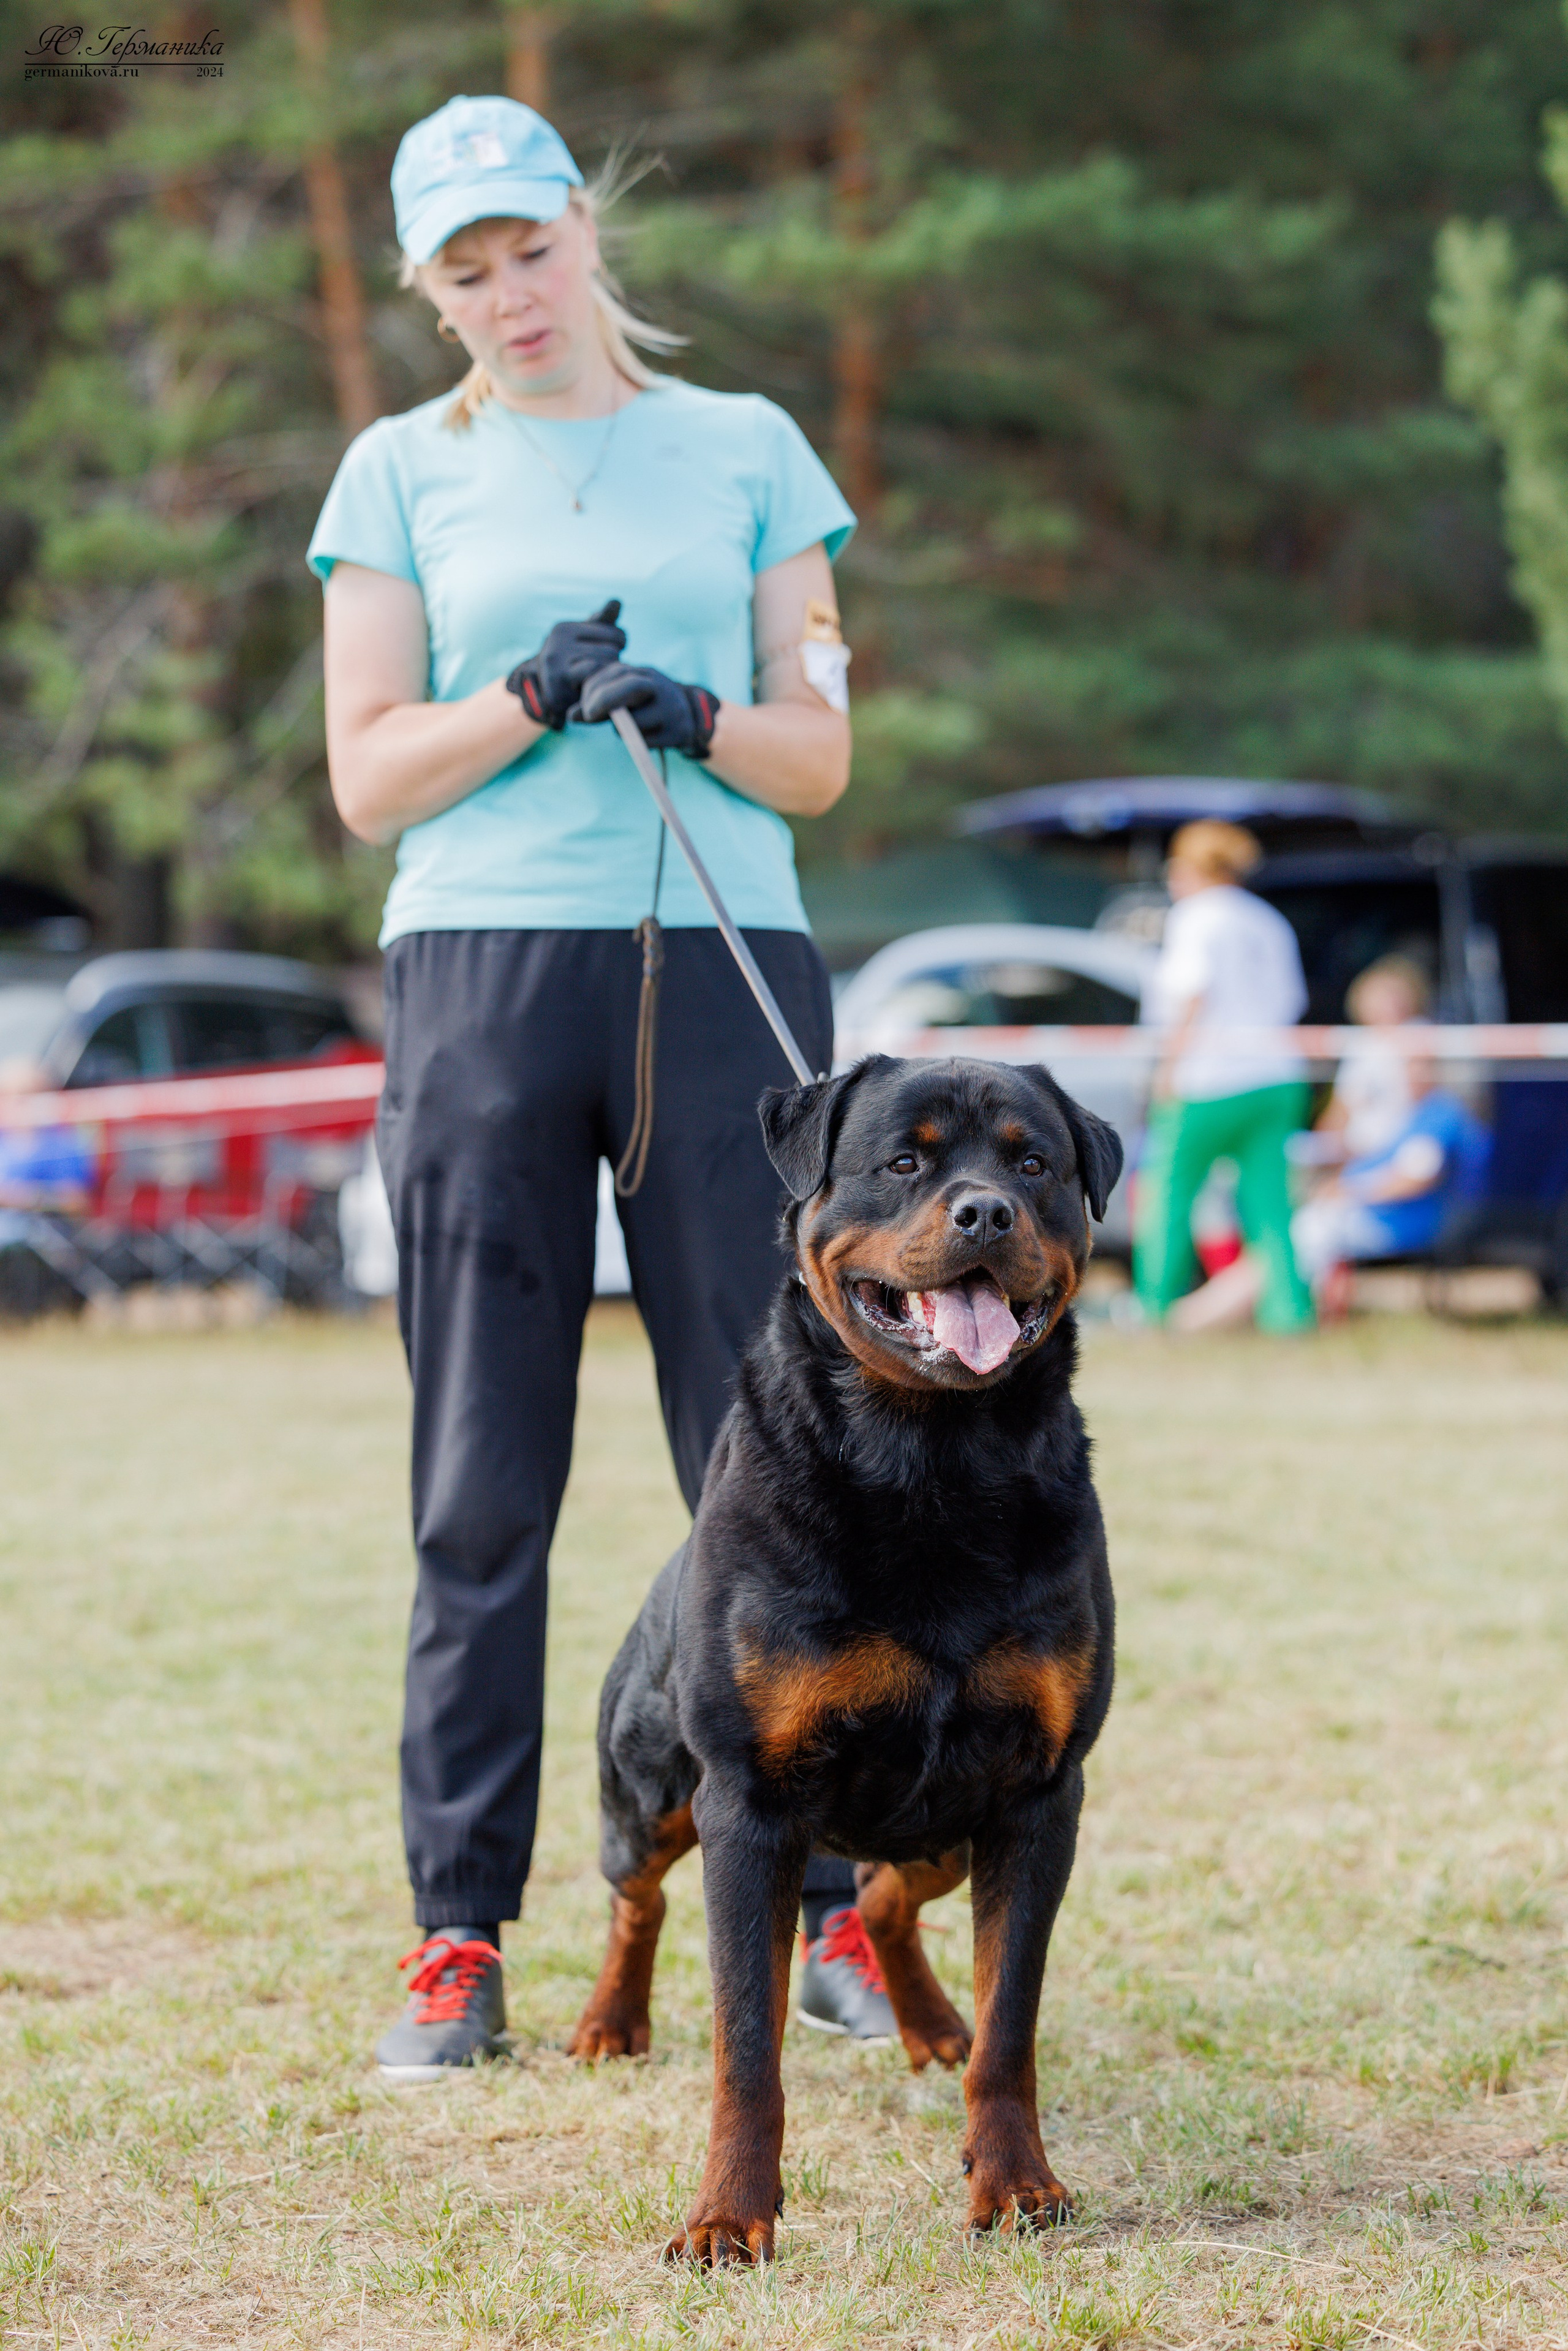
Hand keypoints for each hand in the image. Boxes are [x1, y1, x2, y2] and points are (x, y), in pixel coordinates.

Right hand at [506, 600, 625, 730]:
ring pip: (605, 667)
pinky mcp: (559, 688)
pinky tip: (593, 691)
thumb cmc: (571, 665)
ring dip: (608, 676)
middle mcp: (556, 643)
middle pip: (613, 650)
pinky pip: (594, 683)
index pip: (614, 633)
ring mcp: (555, 666)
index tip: (611, 654)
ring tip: (597, 680)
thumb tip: (617, 601)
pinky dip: (598, 688)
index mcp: (563, 629)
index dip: (620, 647)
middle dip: (614, 663)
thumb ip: (602, 623)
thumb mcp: (585, 642)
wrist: (542, 699)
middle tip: (604, 672)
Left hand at [577, 661, 719, 759]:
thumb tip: (570, 716)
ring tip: (622, 729)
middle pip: (632, 686)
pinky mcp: (678, 731)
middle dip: (605, 699)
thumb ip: (597, 703)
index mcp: (643, 673)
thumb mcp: (623, 698)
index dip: (594, 688)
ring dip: (621, 729)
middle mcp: (660, 686)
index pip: (616, 672)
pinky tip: (642, 738)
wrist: (690, 718)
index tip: (582, 706)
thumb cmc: (646, 707)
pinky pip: (648, 741)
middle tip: (589, 716)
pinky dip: (638, 742)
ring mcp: (671, 709)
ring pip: (638, 720)